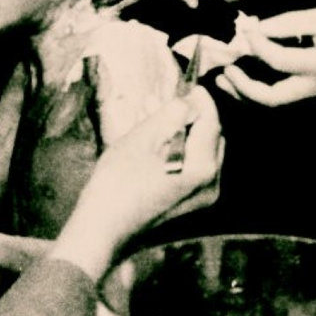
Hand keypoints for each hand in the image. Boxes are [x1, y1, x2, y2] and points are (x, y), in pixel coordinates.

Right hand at [54, 90, 224, 279]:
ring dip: (187, 134)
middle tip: (171, 103)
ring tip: (161, 121)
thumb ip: (172, 115)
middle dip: (195, 117)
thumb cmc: (119, 181)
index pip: (212, 122)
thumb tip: (192, 100)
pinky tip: (160, 145)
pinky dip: (182, 152)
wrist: (103, 229)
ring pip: (203, 153)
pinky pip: (194, 169)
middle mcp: (211, 184)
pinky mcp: (189, 206)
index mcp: (203, 167)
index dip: (201, 100)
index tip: (189, 85)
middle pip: (212, 138)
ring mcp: (201, 198)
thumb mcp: (143, 138)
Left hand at [216, 7, 315, 104]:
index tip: (246, 29)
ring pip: (273, 104)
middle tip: (224, 70)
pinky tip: (242, 79)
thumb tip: (256, 29)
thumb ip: (289, 23)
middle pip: (272, 99)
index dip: (256, 44)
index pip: (278, 60)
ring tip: (224, 78)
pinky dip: (256, 92)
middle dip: (243, 88)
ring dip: (245, 94)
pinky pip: (279, 99)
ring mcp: (313, 96)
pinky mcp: (309, 95)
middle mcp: (315, 87)